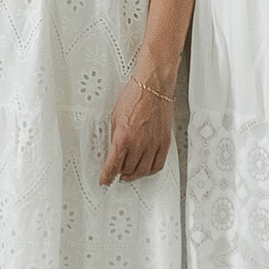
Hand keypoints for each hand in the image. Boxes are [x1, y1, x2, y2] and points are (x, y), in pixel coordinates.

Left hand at [100, 68, 173, 186]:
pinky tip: (145, 170)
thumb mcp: (115, 117)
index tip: (105, 180)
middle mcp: (139, 143)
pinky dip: (150, 171)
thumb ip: (115, 136)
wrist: (153, 88)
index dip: (107, 176)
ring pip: (142, 170)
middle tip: (116, 174)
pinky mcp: (164, 143)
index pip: (113, 164)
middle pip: (127, 169)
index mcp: (123, 137)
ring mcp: (153, 144)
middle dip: (119, 173)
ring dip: (134, 175)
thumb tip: (114, 149)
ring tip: (129, 174)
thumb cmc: (134, 97)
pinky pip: (157, 164)